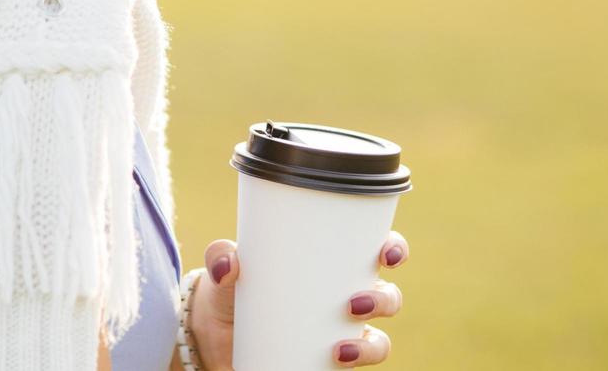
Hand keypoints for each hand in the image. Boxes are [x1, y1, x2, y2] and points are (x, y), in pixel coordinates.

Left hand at [187, 230, 409, 367]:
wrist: (213, 332)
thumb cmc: (231, 285)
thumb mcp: (224, 264)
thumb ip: (221, 255)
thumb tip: (229, 265)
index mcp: (332, 262)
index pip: (376, 249)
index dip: (393, 248)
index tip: (387, 253)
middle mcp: (346, 297)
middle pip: (388, 297)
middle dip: (383, 301)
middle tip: (354, 304)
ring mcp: (340, 334)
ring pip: (378, 341)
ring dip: (370, 347)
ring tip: (340, 350)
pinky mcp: (328, 364)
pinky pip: (353, 370)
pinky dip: (352, 369)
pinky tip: (334, 366)